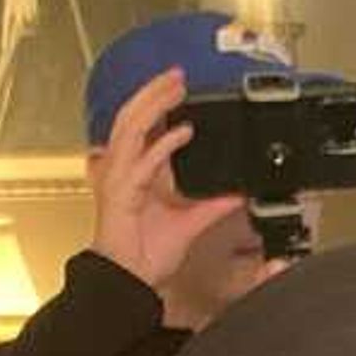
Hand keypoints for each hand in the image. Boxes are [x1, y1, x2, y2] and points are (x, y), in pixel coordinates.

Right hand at [85, 65, 251, 296]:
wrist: (130, 278)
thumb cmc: (146, 253)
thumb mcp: (190, 223)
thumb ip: (212, 205)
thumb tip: (236, 194)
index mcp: (136, 171)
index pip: (143, 127)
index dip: (157, 104)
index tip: (179, 89)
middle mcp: (123, 168)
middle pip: (134, 117)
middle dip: (155, 93)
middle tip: (178, 76)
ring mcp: (119, 177)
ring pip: (132, 127)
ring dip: (155, 105)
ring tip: (176, 88)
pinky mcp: (122, 191)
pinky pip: (143, 161)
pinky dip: (163, 145)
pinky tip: (182, 132)